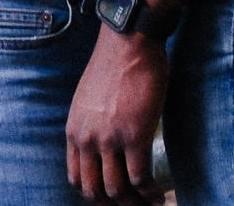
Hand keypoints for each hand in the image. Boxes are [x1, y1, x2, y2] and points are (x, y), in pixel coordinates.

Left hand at [67, 29, 169, 203]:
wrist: (128, 42)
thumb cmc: (114, 66)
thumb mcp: (88, 99)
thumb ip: (91, 124)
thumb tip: (105, 146)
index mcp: (74, 130)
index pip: (76, 177)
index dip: (94, 195)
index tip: (111, 198)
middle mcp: (87, 138)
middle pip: (94, 190)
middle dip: (113, 205)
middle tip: (132, 205)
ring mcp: (109, 139)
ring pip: (117, 190)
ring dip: (134, 203)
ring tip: (148, 204)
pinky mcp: (134, 136)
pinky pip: (140, 179)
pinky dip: (150, 194)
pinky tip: (160, 196)